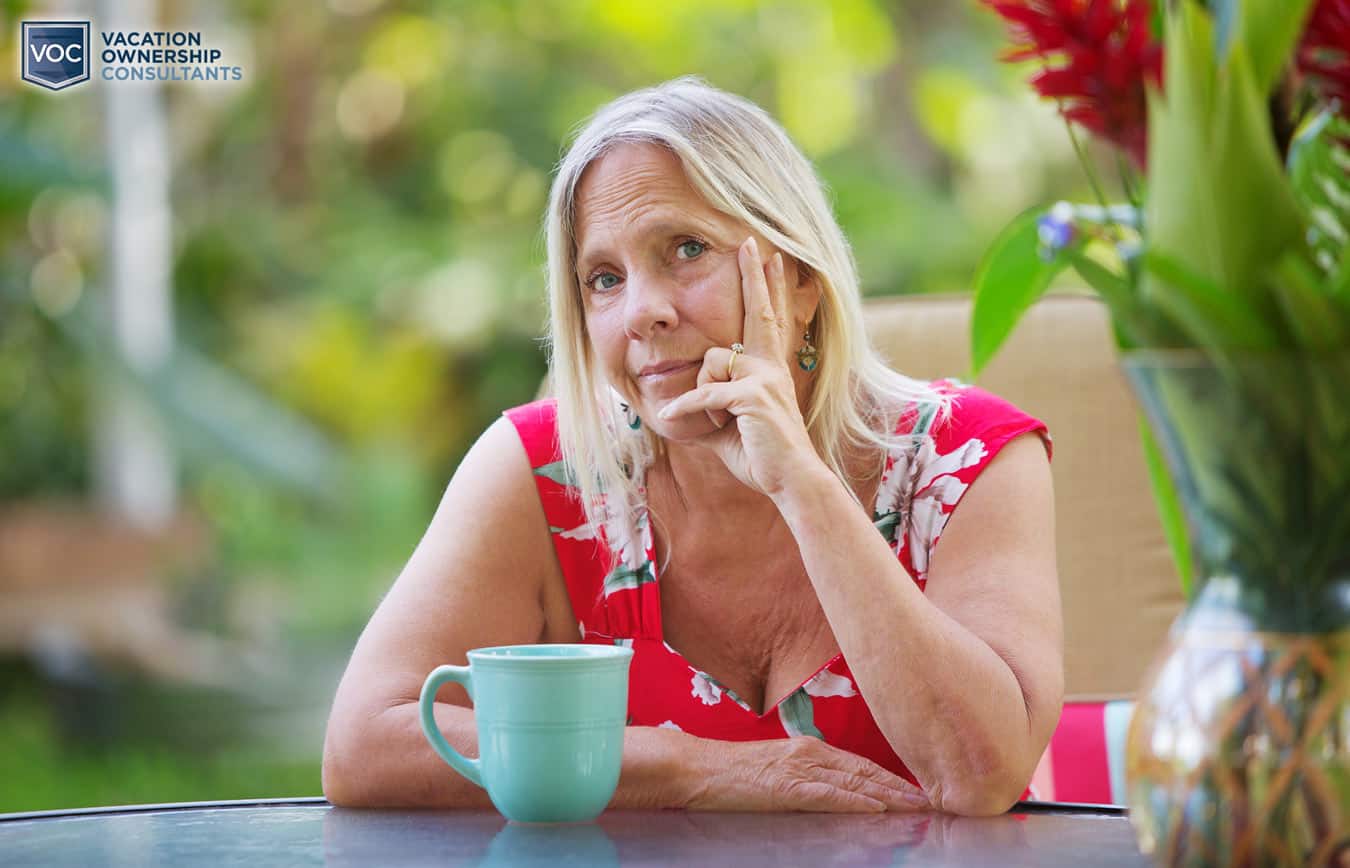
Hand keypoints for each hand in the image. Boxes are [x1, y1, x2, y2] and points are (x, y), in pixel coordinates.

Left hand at [657, 237, 821, 497]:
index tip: (769, 257)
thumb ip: (709, 406)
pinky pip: (702, 393)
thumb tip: (679, 404)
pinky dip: (685, 408)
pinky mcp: (751, 396)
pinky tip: (671, 418)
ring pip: (711, 362)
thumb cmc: (761, 455)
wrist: (789, 479)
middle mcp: (770, 367)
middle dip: (754, 275)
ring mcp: (763, 379)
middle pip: (759, 313)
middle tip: (751, 241)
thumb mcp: (727, 425)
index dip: (767, 288)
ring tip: (718, 422)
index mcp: (769, 370)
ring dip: (701, 394)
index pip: (766, 321)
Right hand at [684, 736, 932, 812]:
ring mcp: (800, 770)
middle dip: (900, 787)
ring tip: (916, 807)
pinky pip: (830, 795)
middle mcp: (810, 754)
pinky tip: (876, 808)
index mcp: (808, 748)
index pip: (860, 763)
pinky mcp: (788, 788)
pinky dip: (856, 802)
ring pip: (855, 782)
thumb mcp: (776, 769)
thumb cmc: (732, 773)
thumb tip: (836, 792)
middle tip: (932, 800)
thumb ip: (806, 776)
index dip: (891, 777)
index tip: (916, 790)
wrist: (698, 768)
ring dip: (889, 796)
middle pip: (866, 771)